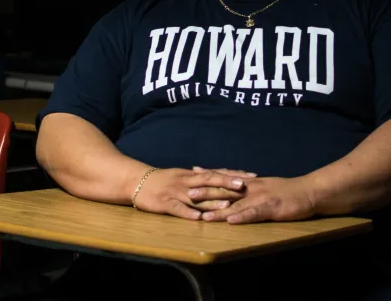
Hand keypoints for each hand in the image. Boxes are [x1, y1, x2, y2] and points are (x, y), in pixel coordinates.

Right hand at [132, 168, 247, 219]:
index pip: (217, 173)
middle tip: (243, 185)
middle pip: (209, 181)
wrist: (138, 181)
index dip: (234, 174)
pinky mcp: (165, 203)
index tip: (251, 176)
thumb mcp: (184, 175)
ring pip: (196, 196)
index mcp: (192, 175)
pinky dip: (188, 213)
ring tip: (227, 202)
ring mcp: (176, 192)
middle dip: (226, 183)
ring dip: (211, 199)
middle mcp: (187, 182)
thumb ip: (202, 177)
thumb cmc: (164, 180)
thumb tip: (223, 175)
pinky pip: (177, 209)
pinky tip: (198, 218)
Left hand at [199, 176, 315, 223]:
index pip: (227, 177)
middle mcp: (253, 188)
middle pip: (226, 190)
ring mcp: (261, 198)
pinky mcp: (271, 208)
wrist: (310, 191)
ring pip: (236, 204)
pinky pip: (253, 213)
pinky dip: (241, 217)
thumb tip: (239, 184)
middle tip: (187, 192)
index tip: (193, 171)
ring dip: (219, 210)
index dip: (210, 175)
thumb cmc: (289, 191)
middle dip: (207, 191)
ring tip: (202, 214)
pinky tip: (230, 220)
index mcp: (252, 183)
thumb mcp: (268, 185)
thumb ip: (253, 185)